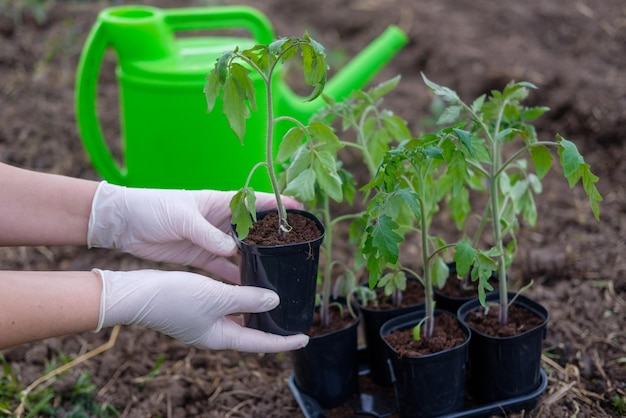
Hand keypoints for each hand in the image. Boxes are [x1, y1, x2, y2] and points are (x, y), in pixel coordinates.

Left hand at [87, 182, 301, 281]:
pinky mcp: (199, 256)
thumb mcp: (181, 217)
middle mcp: (218, 221)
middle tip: (294, 248)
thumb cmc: (153, 207)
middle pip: (252, 229)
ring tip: (277, 272)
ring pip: (240, 251)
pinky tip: (249, 287)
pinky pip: (222, 268)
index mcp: (218, 203)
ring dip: (255, 260)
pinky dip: (234, 276)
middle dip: (272, 237)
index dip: (278, 204)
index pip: (255, 201)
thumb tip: (232, 250)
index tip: (300, 210)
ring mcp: (209, 239)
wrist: (124, 222)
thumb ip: (207, 234)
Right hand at [93, 269, 308, 352]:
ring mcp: (205, 322)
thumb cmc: (174, 298)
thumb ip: (247, 299)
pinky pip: (227, 306)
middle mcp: (215, 333)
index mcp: (221, 338)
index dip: (284, 342)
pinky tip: (247, 286)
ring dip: (256, 311)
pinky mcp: (197, 309)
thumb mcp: (217, 297)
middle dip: (272, 327)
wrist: (138, 294)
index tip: (304, 338)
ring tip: (276, 301)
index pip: (261, 344)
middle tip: (292, 317)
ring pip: (239, 319)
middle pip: (251, 333)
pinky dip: (240, 299)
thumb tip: (275, 302)